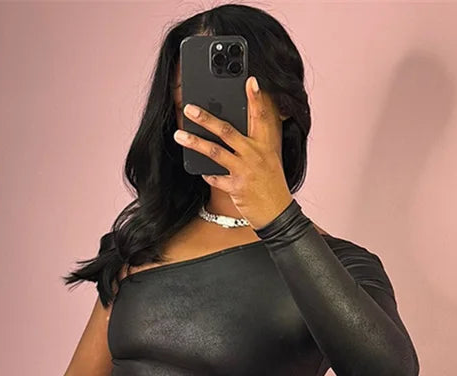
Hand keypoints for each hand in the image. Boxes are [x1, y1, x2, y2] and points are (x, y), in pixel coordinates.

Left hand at [174, 76, 293, 230]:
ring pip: (215, 152)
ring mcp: (245, 170)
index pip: (261, 116)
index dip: (256, 98)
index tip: (250, 81)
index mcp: (265, 144)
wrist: (277, 213)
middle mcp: (255, 154)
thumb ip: (257, 142)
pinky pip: (215, 178)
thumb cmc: (272, 184)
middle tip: (189, 108)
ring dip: (195, 142)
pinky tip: (200, 170)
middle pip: (227, 130)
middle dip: (206, 118)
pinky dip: (206, 173)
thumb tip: (235, 129)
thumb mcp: (270, 159)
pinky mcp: (236, 187)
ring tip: (179, 135)